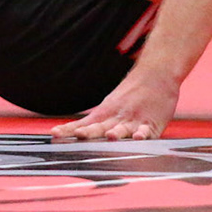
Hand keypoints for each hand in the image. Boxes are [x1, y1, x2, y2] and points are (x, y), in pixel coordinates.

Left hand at [51, 70, 180, 140]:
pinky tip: (139, 138)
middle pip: (101, 127)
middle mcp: (117, 117)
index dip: (69, 129)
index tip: (55, 133)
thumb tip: (74, 132)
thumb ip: (95, 121)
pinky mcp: (152, 124)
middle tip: (80, 135)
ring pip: (123, 129)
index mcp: (106, 113)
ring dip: (117, 133)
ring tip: (111, 136)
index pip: (84, 124)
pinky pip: (147, 131)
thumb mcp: (110, 103)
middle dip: (90, 133)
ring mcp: (134, 120)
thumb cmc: (132, 92)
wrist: (156, 73)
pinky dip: (142, 134)